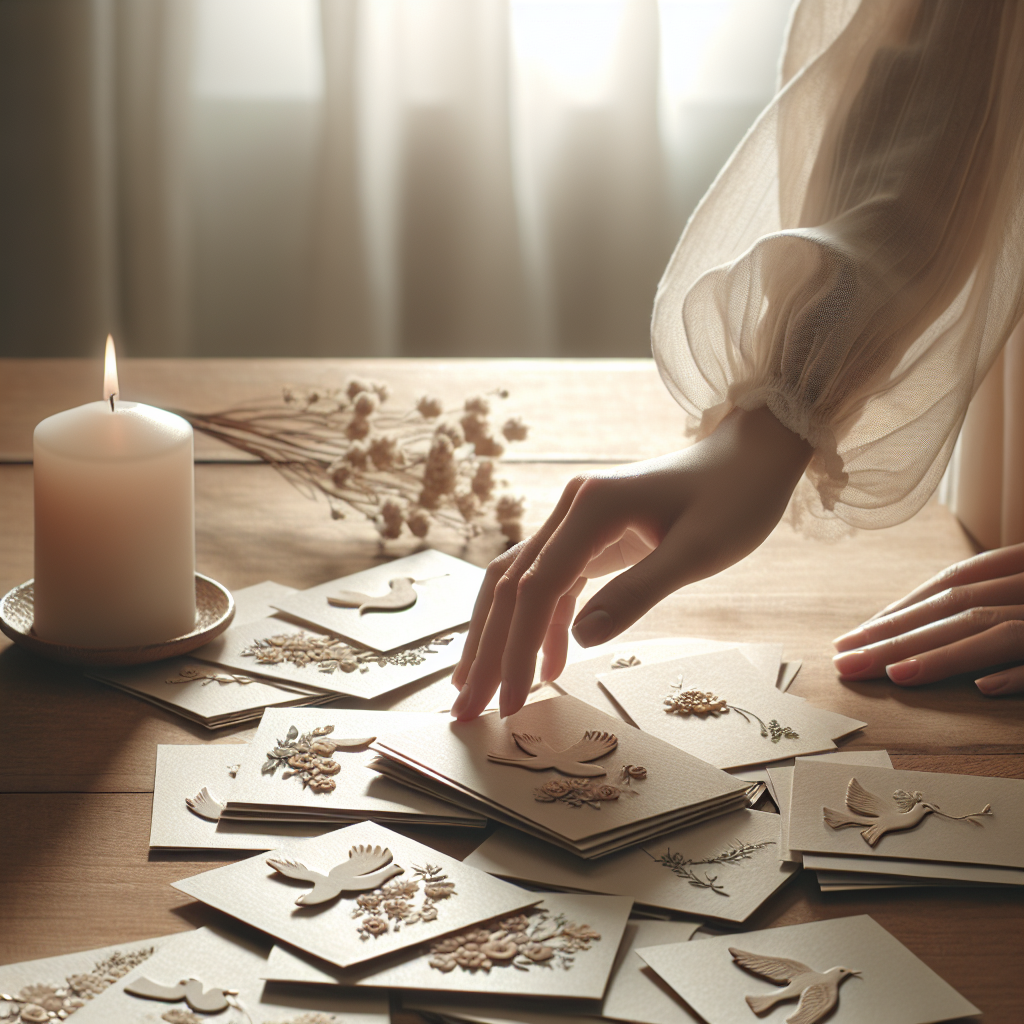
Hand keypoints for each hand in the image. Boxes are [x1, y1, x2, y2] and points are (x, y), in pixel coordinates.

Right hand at [450, 406, 813, 719]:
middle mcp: (569, 510)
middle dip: (486, 650)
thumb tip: (580, 643)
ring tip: (484, 692)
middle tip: (464, 708)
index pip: (535, 588)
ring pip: (519, 584)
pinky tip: (548, 667)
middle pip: (510, 585)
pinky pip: (551, 584)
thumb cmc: (735, 499)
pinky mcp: (589, 536)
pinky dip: (543, 626)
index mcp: (591, 508)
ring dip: (500, 638)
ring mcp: (574, 521)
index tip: (507, 703)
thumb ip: (638, 593)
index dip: (515, 649)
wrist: (751, 458)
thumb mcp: (697, 552)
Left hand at [832, 543, 1023, 693]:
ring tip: (894, 674)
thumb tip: (923, 625)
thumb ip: (990, 599)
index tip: (854, 638)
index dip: (900, 610)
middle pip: (958, 607)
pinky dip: (1017, 672)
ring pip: (996, 629)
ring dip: (942, 652)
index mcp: (1022, 568)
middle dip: (898, 635)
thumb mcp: (1022, 593)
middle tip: (846, 662)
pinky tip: (982, 687)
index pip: (951, 585)